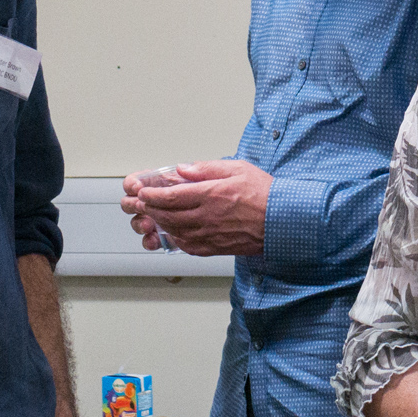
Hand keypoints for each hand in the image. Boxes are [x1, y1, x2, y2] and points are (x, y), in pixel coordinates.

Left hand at [120, 160, 270, 255]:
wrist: (282, 221)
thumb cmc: (264, 194)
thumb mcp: (238, 169)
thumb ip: (208, 168)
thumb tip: (184, 169)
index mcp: (210, 195)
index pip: (170, 197)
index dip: (151, 196)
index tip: (142, 192)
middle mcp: (206, 217)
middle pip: (166, 215)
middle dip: (146, 209)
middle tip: (134, 205)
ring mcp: (209, 235)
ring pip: (173, 230)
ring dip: (157, 224)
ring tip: (149, 217)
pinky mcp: (215, 247)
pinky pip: (187, 245)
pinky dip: (174, 238)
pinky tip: (173, 233)